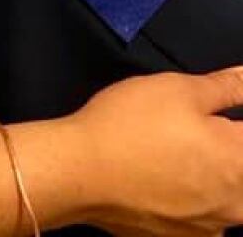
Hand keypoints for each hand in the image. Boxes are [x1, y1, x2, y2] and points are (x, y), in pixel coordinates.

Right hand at [73, 67, 242, 235]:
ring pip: (229, 204)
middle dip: (228, 151)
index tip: (208, 117)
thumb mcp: (180, 89)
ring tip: (178, 158)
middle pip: (241, 173)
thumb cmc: (133, 122)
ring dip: (217, 182)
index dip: (232, 122)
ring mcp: (209, 229)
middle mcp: (235, 203)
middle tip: (191, 132)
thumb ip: (226, 86)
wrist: (82, 171)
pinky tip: (168, 187)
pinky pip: (202, 223)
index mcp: (240, 161)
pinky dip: (194, 205)